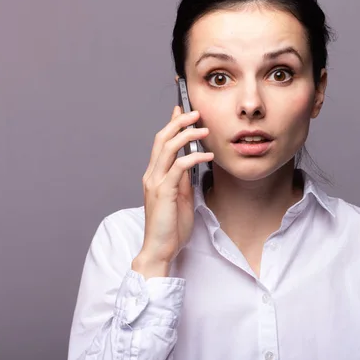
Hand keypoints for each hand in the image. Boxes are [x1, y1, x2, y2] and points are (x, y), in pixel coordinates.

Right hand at [133, 106, 213, 278]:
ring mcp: (155, 183)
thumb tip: (190, 161)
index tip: (181, 110)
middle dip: (178, 122)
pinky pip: (179, 167)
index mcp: (154, 175)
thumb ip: (182, 179)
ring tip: (204, 128)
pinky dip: (195, 157)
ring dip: (187, 135)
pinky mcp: (164, 192)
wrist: (160, 249)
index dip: (170, 124)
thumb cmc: (171, 226)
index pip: (161, 143)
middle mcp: (151, 175)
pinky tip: (208, 155)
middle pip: (162, 139)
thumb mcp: (180, 197)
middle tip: (195, 112)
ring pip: (168, 148)